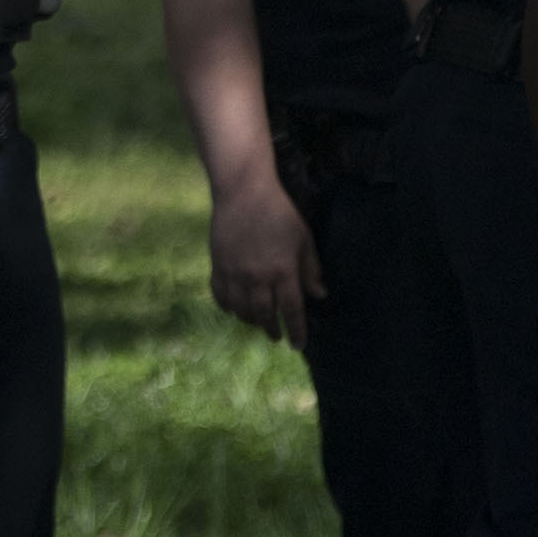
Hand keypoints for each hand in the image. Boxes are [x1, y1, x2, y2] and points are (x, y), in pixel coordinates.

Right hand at [208, 167, 322, 346]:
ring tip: (258, 322)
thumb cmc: (279, 212)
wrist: (243, 191)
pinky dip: (228, 307)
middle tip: (276, 335)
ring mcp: (235, 273)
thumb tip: (319, 296)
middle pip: (264, 315)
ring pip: (241, 310)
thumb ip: (311, 269)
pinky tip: (234, 308)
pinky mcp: (217, 266)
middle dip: (272, 330)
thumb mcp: (303, 238)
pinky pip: (220, 296)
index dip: (296, 331)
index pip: (291, 310)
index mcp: (283, 270)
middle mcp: (258, 277)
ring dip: (251, 321)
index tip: (298, 345)